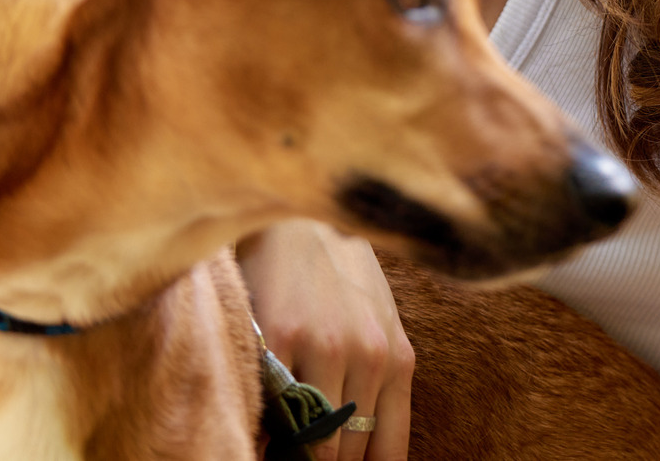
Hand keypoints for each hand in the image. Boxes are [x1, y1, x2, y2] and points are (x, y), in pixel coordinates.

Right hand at [239, 219, 414, 460]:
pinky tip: (260, 433)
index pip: (386, 453)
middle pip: (345, 453)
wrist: (304, 222)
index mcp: (398, 360)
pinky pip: (272, 410)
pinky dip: (264, 433)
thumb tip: (369, 457)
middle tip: (306, 457)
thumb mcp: (381, 328)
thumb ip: (381, 385)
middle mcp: (368, 357)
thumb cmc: (345, 281)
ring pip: (310, 441)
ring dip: (296, 454)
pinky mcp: (280, 337)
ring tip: (285, 447)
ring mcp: (324, 347)